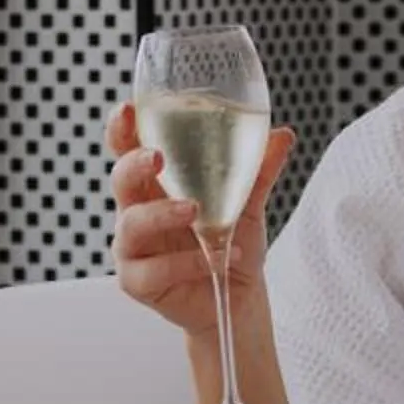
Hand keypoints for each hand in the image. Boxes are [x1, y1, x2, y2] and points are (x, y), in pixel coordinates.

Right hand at [107, 101, 295, 338]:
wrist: (238, 295)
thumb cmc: (231, 241)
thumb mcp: (248, 202)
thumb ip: (260, 170)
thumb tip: (283, 135)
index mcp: (156, 183)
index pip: (127, 149)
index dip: (121, 129)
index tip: (127, 109)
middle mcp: (137, 210)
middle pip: (120, 180)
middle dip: (133, 164)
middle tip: (157, 158)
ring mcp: (134, 247)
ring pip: (131, 225)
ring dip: (161, 215)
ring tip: (195, 212)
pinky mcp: (138, 282)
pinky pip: (151, 270)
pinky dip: (185, 262)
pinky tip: (213, 258)